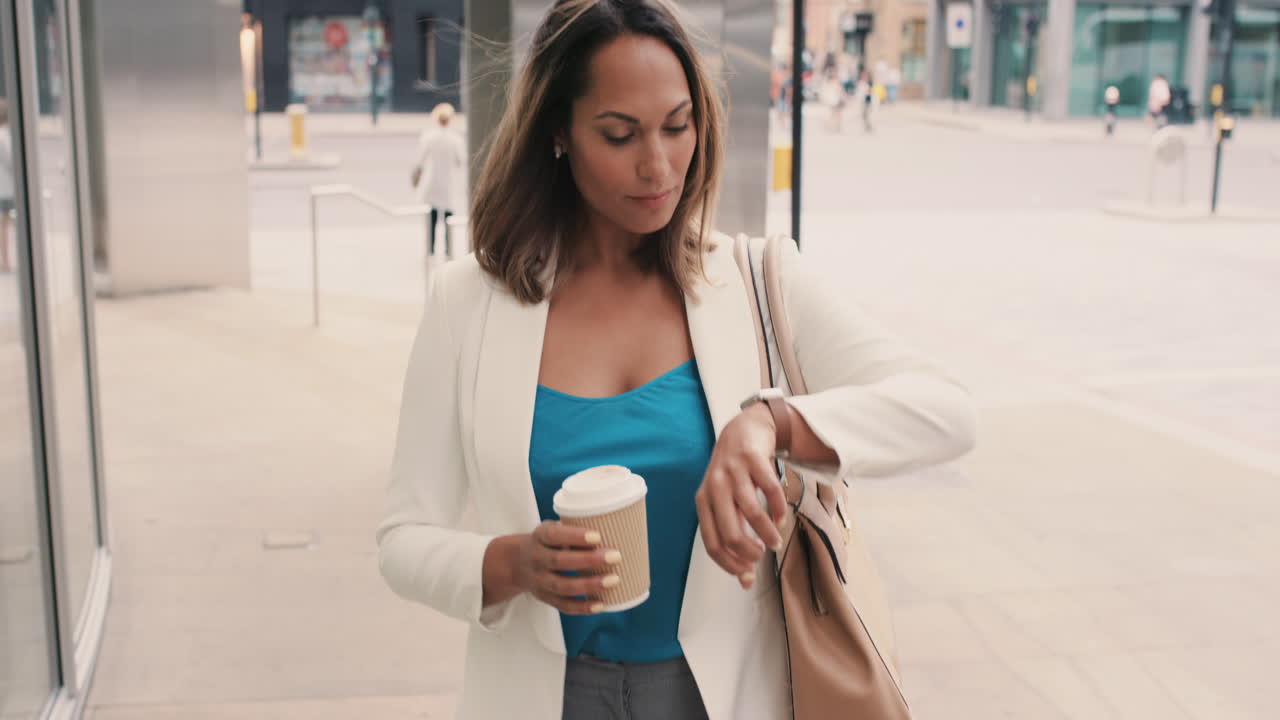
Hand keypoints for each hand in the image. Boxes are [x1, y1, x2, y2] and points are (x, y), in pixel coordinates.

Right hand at [511, 521, 623, 614]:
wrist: (516, 563)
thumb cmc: (548, 542)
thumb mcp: (553, 529)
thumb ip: (574, 529)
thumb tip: (616, 527)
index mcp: (539, 537)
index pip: (554, 536)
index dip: (575, 536)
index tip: (597, 536)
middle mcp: (536, 559)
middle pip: (559, 562)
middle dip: (589, 560)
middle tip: (616, 556)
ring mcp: (539, 581)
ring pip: (562, 586)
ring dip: (589, 585)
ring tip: (614, 580)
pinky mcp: (544, 597)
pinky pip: (563, 605)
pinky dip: (582, 607)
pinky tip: (601, 604)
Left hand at [695, 403, 787, 590]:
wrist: (743, 429)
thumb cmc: (734, 475)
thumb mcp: (726, 504)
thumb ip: (734, 538)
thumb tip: (746, 582)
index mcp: (703, 502)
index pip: (712, 544)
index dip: (730, 564)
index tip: (747, 574)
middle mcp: (714, 487)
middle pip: (730, 532)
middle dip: (749, 552)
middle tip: (763, 555)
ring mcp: (733, 472)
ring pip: (752, 513)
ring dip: (767, 533)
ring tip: (776, 540)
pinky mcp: (753, 458)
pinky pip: (770, 489)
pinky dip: (779, 508)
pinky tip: (781, 518)